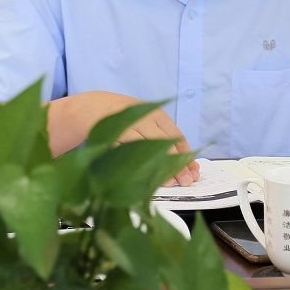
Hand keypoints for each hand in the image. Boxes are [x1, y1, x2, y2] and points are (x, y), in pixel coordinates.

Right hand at [50, 91, 199, 186]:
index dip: (187, 156)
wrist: (96, 106)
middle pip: (165, 144)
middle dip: (177, 165)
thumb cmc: (127, 117)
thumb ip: (164, 137)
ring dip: (158, 168)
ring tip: (168, 183)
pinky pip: (126, 154)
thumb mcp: (148, 121)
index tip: (194, 172)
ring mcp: (127, 128)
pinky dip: (135, 167)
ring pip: (146, 150)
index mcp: (157, 115)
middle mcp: (144, 119)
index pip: (177, 136)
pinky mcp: (112, 137)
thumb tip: (185, 162)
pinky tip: (143, 179)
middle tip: (186, 181)